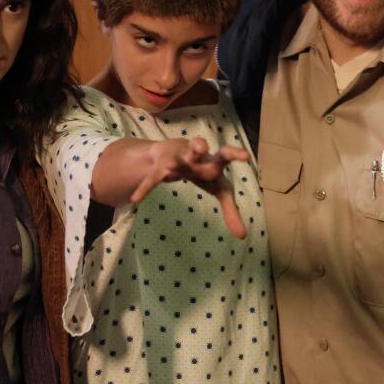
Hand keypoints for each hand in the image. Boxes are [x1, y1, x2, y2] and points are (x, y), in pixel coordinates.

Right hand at [130, 137, 250, 238]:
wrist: (172, 151)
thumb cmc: (203, 171)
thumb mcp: (219, 189)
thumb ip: (231, 211)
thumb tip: (243, 236)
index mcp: (213, 161)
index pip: (225, 155)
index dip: (235, 155)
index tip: (246, 157)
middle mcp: (195, 157)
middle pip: (199, 150)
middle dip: (200, 148)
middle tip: (202, 147)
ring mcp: (177, 160)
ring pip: (176, 160)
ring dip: (174, 163)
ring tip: (170, 167)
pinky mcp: (160, 167)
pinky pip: (152, 180)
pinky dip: (145, 188)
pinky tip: (136, 199)